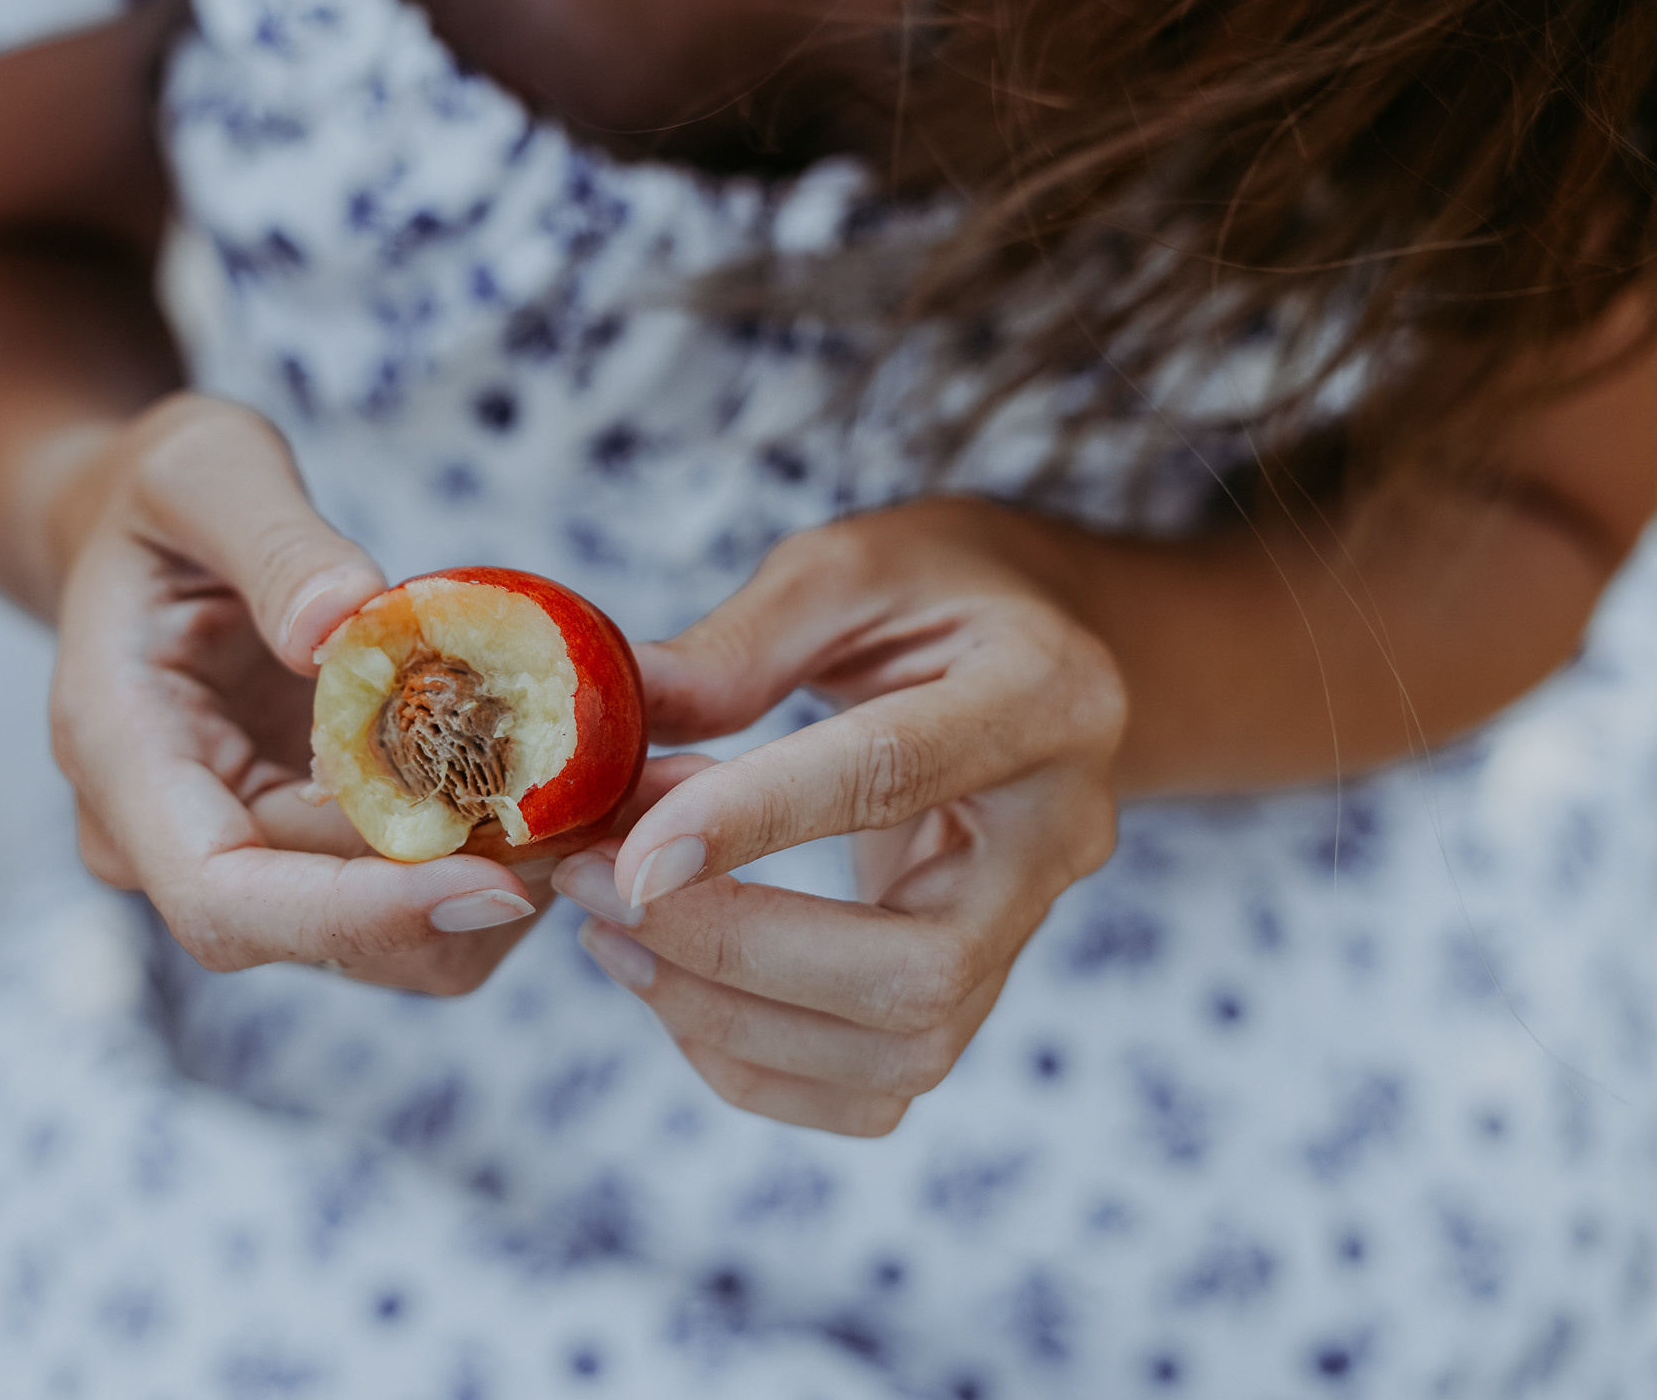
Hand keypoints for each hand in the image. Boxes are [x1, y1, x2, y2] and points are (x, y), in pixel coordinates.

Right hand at [49, 395, 611, 993]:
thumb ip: (270, 540)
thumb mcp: (204, 470)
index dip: (359, 915)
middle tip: (619, 814)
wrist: (143, 535)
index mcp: (122, 759)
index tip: (493, 882)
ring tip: (626, 794)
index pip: (227, 901)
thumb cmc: (160, 497)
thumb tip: (339, 625)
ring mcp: (245, 856)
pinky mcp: (312, 852)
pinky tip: (582, 783)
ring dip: (512, 880)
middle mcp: (170, 842)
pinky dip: (505, 851)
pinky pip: (415, 887)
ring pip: (392, 938)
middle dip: (474, 889)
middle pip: (329, 937)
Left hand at [548, 501, 1125, 1133]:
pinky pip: (879, 1088)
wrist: (1048, 645)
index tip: (628, 853)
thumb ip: (736, 646)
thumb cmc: (942, 589)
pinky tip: (671, 985)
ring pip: (903, 1050)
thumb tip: (606, 722)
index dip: (751, 823)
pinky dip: (756, 1065)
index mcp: (1045, 694)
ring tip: (610, 930)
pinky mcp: (985, 986)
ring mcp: (1031, 927)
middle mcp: (1061, 833)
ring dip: (728, 1017)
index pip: (892, 776)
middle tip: (595, 886)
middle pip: (917, 968)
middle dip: (733, 950)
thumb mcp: (847, 567)